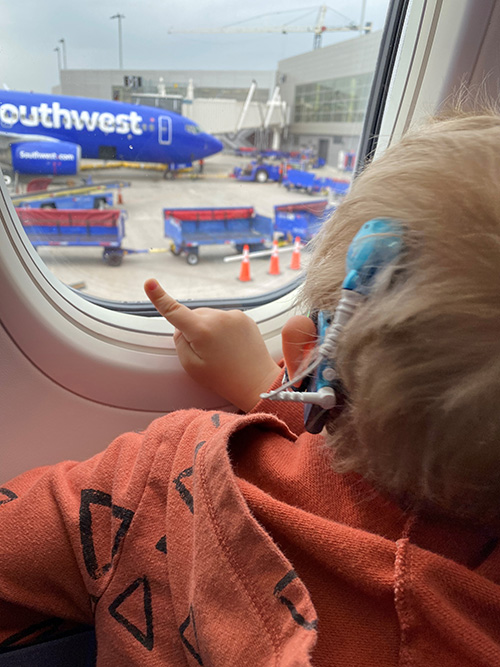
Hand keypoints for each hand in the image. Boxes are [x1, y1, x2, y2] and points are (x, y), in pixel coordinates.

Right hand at [144, 279, 280, 411]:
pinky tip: (230, 345)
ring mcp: (233, 315)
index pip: (175, 312)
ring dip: (208, 329)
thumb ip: (180, 342)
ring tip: (221, 351)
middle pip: (193, 317)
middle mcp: (218, 318)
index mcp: (202, 331)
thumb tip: (181, 326)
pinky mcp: (244, 316)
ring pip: (208, 317)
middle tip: (205, 353)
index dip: (160, 298)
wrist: (257, 381)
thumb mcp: (192, 366)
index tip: (149, 283)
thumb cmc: (223, 378)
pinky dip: (222, 329)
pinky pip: (223, 318)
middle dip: (192, 330)